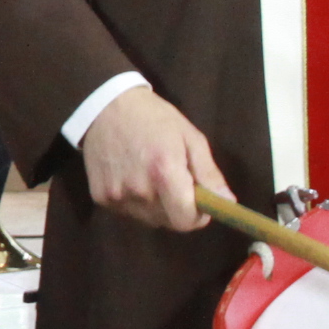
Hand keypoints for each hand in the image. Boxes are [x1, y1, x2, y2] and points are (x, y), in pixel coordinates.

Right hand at [82, 85, 228, 231]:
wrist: (105, 106)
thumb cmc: (154, 118)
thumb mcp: (190, 137)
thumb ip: (208, 173)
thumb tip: (227, 202)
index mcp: (164, 172)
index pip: (186, 221)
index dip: (197, 217)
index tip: (199, 204)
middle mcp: (139, 190)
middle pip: (169, 222)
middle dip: (178, 209)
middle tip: (174, 183)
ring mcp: (117, 196)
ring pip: (149, 219)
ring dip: (156, 206)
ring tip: (149, 176)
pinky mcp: (100, 198)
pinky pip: (128, 212)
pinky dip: (135, 201)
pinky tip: (130, 176)